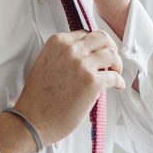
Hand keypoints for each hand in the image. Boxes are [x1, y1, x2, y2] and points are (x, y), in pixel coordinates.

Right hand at [12, 31, 124, 145]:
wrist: (33, 119)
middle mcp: (70, 50)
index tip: (98, 51)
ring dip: (116, 63)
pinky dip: (118, 81)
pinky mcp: (92, 82)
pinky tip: (116, 85)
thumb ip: (63, 55)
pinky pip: (114, 76)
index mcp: (57, 43)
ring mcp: (82, 64)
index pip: (84, 33)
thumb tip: (84, 56)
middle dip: (110, 47)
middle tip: (111, 58)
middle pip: (101, 38)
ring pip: (111, 54)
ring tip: (115, 72)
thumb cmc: (38, 98)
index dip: (94, 44)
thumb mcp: (45, 64)